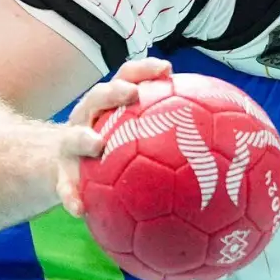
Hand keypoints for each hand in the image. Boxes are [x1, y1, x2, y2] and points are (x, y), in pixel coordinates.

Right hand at [56, 57, 171, 216]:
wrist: (63, 165)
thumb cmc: (111, 148)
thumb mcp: (132, 136)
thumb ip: (165, 133)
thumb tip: (218, 139)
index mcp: (109, 105)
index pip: (127, 77)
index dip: (145, 70)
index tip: (167, 69)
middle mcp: (88, 118)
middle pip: (98, 97)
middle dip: (114, 92)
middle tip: (132, 94)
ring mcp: (71, 144)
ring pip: (74, 136)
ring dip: (84, 138)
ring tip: (96, 144)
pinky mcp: (60, 172)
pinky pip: (64, 185)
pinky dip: (71, 194)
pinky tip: (80, 209)